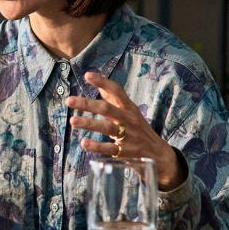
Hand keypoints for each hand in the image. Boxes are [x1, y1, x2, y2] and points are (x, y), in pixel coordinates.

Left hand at [66, 72, 182, 189]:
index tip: (87, 75)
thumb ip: (115, 100)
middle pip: (107, 109)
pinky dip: (96, 146)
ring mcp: (128, 136)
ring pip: (107, 128)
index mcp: (129, 108)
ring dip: (89, 124)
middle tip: (69, 100)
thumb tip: (100, 86)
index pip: (117, 91)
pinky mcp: (126, 152)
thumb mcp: (131, 112)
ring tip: (72, 121)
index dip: (103, 82)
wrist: (158, 154)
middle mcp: (129, 120)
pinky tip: (84, 143)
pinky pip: (110, 149)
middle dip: (88, 104)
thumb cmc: (139, 129)